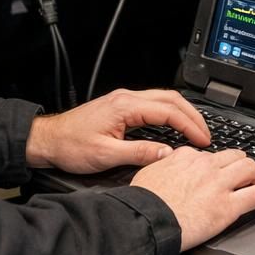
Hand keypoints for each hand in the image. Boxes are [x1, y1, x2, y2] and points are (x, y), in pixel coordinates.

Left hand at [25, 88, 210, 173]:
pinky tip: (174, 126)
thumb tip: (167, 154)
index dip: (188, 125)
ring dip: (181, 113)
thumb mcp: (106, 155)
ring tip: (195, 130)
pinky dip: (169, 113)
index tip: (201, 140)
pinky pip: (152, 104)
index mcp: (125, 107)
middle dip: (191, 115)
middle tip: (205, 135)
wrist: (48, 140)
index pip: (167, 111)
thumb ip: (139, 154)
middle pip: (170, 99)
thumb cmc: (70, 146)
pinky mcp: (120, 106)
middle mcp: (126, 98)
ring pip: (162, 99)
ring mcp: (123, 100)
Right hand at [130, 147, 254, 250]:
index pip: (208, 154)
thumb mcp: (147, 173)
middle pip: (234, 156)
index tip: (216, 171)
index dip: (215, 164)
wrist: (146, 220)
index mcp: (185, 157)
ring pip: (250, 169)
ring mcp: (219, 184)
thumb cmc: (143, 202)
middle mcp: (205, 165)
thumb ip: (161, 165)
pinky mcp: (228, 205)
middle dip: (242, 164)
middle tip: (245, 174)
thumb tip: (164, 163)